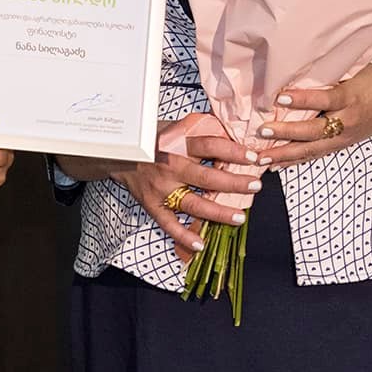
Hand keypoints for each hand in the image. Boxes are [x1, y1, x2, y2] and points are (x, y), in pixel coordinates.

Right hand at [108, 125, 266, 262]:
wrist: (116, 153)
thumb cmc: (150, 139)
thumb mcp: (172, 127)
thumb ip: (197, 129)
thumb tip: (228, 128)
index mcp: (178, 145)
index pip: (210, 146)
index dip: (233, 152)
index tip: (253, 157)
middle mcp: (171, 167)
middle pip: (207, 177)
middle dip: (234, 183)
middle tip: (255, 185)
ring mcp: (162, 188)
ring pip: (193, 203)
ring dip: (218, 212)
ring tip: (239, 217)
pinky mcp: (152, 204)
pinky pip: (168, 223)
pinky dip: (183, 235)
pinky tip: (200, 244)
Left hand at [257, 64, 371, 170]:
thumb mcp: (355, 70)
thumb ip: (330, 73)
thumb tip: (297, 66)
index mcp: (351, 97)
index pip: (325, 99)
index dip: (303, 100)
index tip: (280, 97)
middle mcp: (348, 120)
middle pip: (315, 130)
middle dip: (287, 133)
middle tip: (262, 131)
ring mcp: (346, 136)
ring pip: (313, 148)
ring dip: (286, 154)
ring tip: (262, 158)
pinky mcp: (344, 144)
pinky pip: (317, 154)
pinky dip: (295, 160)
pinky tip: (276, 164)